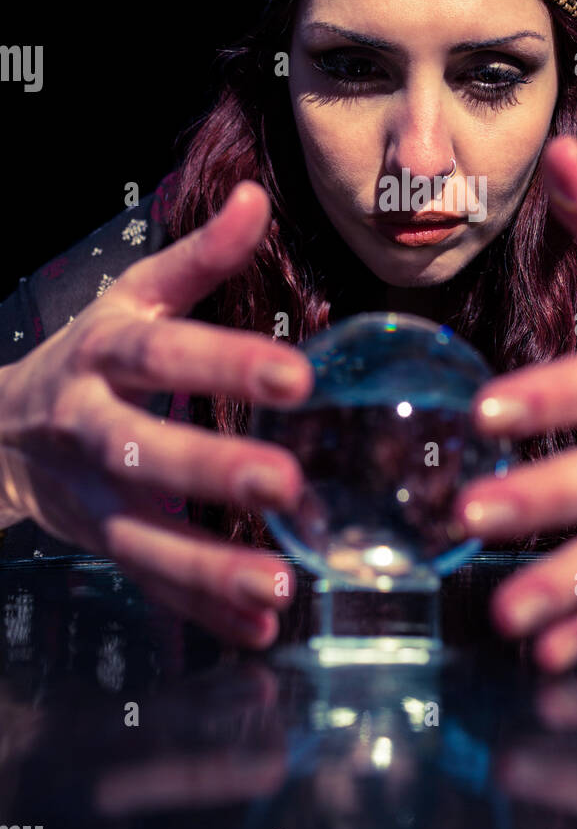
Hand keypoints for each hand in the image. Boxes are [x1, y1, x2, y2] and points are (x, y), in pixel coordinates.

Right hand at [0, 182, 313, 647]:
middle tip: (285, 485)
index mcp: (105, 356)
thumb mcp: (133, 300)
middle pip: (144, 451)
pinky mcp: (104, 543)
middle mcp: (92, 428)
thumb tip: (256, 200)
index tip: (295, 378)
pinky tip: (259, 628)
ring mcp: (93, 496)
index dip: (223, 364)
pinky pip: (152, 584)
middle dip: (210, 470)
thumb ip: (198, 258)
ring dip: (208, 567)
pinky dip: (203, 610)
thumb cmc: (92, 355)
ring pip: (143, 537)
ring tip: (278, 587)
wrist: (2, 431)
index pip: (164, 355)